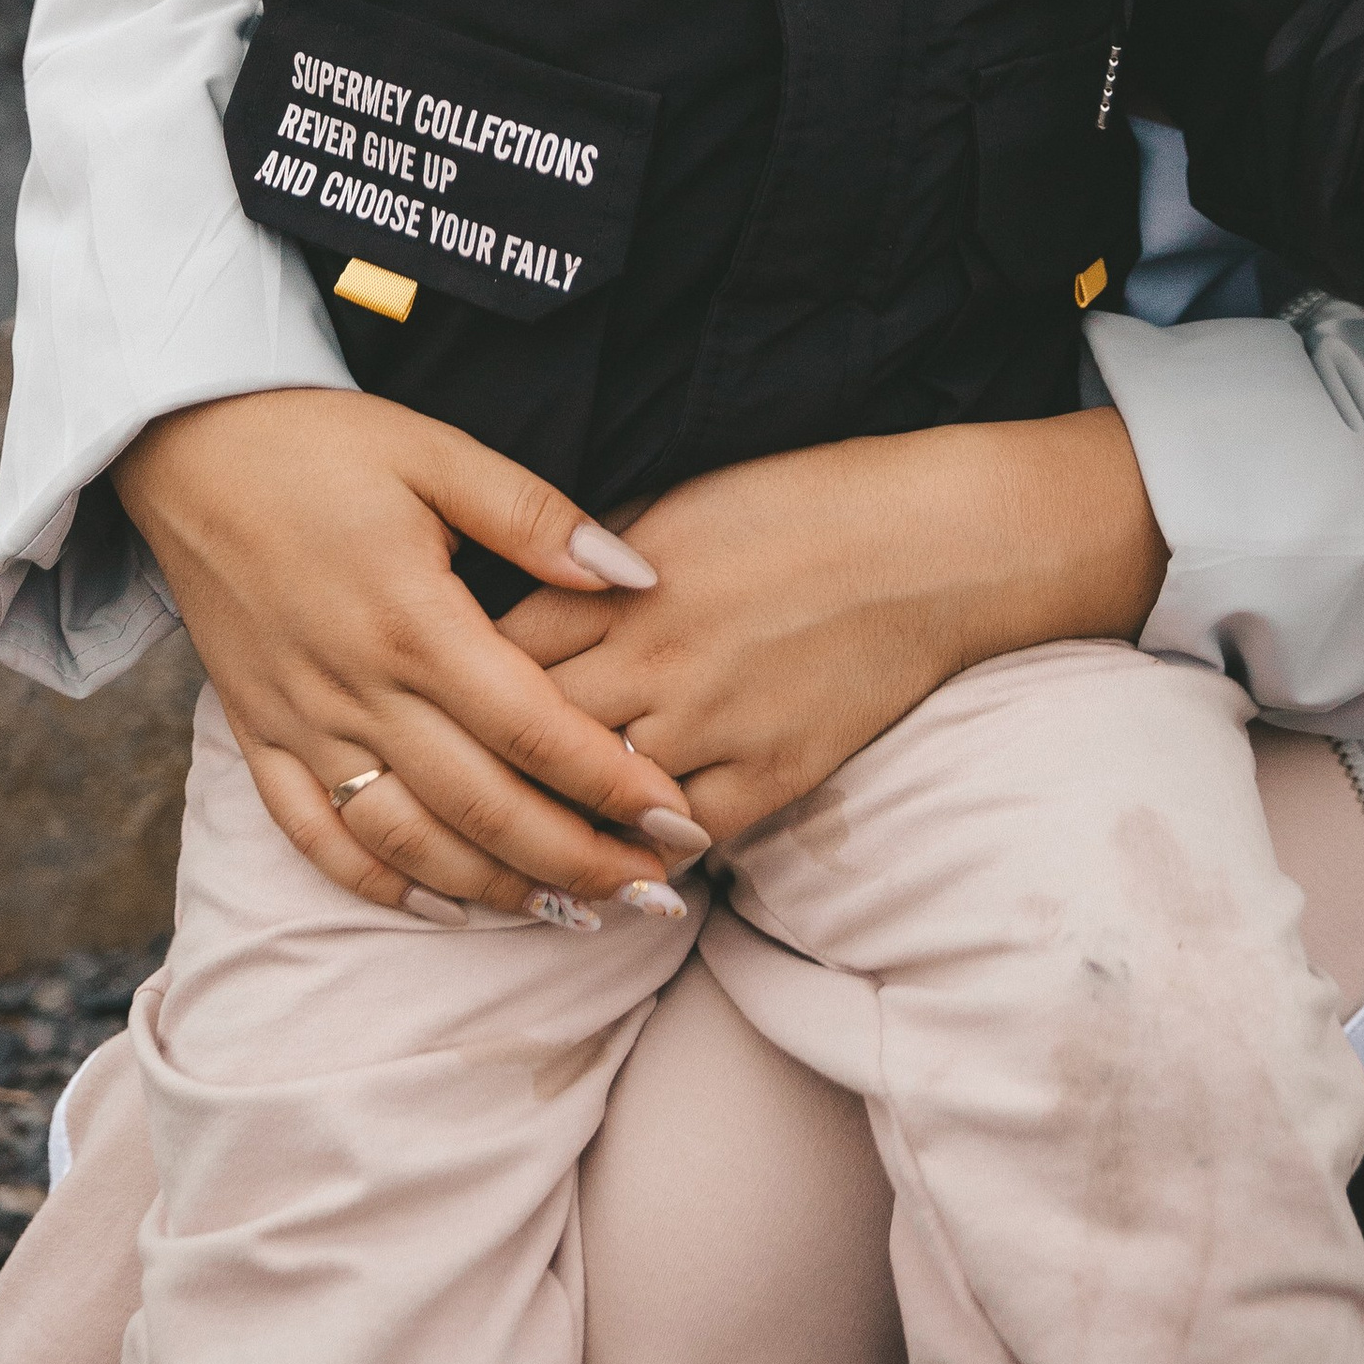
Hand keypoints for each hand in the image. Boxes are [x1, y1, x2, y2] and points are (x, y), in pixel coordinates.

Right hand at [113, 389, 703, 926]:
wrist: (184, 445)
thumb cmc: (321, 440)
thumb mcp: (436, 451)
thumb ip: (535, 518)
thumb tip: (636, 576)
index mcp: (413, 620)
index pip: (534, 730)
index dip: (613, 785)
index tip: (680, 822)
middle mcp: (357, 690)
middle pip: (484, 808)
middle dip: (578, 862)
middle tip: (656, 894)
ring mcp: (301, 724)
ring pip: (409, 843)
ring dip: (497, 889)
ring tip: (577, 914)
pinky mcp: (258, 735)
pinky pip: (318, 839)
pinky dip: (384, 887)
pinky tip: (448, 909)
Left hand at [501, 411, 1168, 840]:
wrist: (927, 545)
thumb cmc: (803, 502)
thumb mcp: (678, 501)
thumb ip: (596, 559)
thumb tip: (530, 594)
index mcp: (625, 585)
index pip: (502, 653)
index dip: (459, 681)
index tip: (436, 700)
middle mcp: (656, 660)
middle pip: (532, 738)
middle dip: (487, 765)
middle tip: (447, 794)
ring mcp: (714, 724)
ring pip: (597, 803)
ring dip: (555, 825)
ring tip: (512, 848)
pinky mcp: (772, 774)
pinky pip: (685, 840)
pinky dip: (646, 853)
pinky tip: (618, 861)